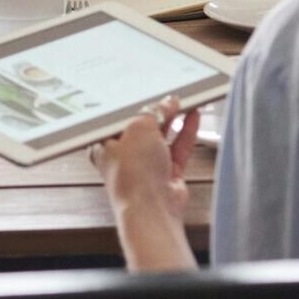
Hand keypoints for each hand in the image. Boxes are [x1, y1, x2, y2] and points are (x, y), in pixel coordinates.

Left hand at [93, 99, 200, 228]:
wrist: (152, 207)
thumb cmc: (133, 174)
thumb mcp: (139, 128)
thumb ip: (154, 112)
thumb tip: (167, 103)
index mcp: (105, 145)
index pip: (120, 117)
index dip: (135, 103)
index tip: (149, 90)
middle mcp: (125, 155)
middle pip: (143, 126)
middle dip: (158, 110)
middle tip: (171, 95)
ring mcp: (147, 165)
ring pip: (163, 136)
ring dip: (175, 119)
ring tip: (187, 101)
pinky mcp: (167, 172)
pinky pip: (178, 147)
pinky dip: (186, 132)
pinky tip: (193, 117)